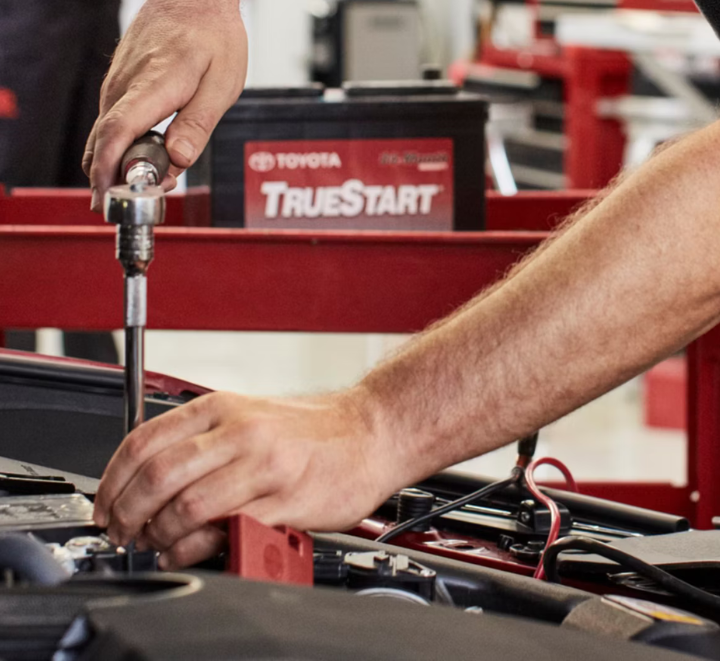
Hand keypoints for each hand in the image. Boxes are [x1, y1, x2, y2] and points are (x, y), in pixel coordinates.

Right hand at [83, 0, 247, 210]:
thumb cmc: (212, 35)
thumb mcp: (222, 83)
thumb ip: (199, 124)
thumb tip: (180, 159)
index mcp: (152, 85)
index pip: (116, 133)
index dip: (107, 172)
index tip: (108, 200)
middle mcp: (125, 86)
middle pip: (103, 142)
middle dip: (111, 180)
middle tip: (134, 207)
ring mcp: (117, 85)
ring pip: (107, 136)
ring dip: (120, 165)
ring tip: (149, 185)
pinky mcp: (119, 87)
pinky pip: (114, 124)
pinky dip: (123, 147)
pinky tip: (147, 159)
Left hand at [92, 390, 397, 568]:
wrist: (374, 433)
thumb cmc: (315, 431)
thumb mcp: (249, 415)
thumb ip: (201, 440)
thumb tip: (149, 477)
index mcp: (222, 408)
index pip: (144, 441)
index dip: (112, 480)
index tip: (106, 503)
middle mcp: (240, 432)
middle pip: (157, 475)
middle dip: (127, 512)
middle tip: (123, 531)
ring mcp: (264, 466)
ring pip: (186, 504)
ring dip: (159, 533)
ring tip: (158, 542)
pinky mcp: (285, 502)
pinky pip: (225, 529)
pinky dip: (194, 547)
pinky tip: (189, 549)